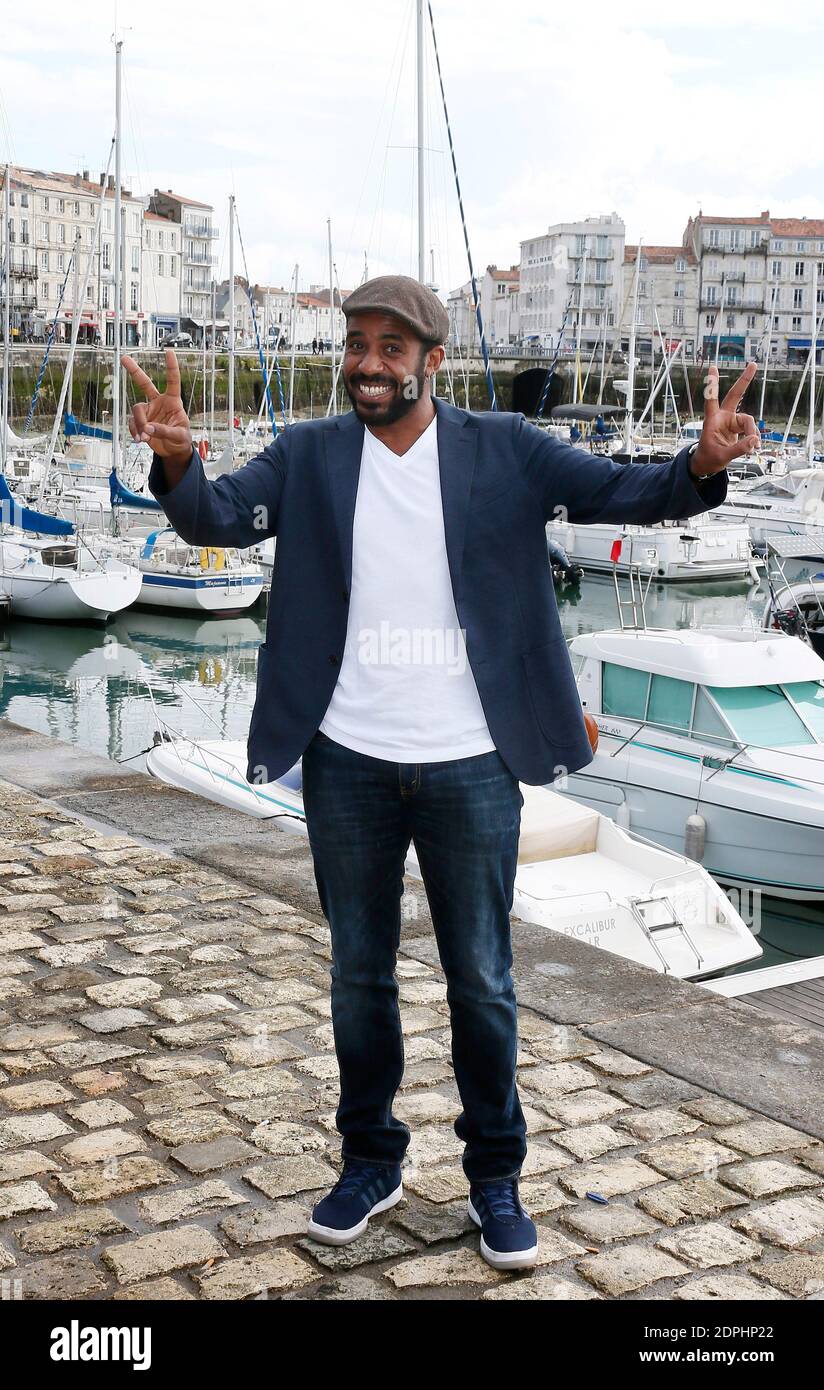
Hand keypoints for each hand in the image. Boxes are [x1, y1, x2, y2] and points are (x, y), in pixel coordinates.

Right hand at [122, 349, 192, 464]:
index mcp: (173, 401)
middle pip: (144, 383)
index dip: (171, 367)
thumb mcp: (179, 435)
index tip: (169, 352)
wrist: (173, 451)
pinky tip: (140, 439)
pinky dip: (135, 431)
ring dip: (139, 424)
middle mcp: (158, 402)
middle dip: (134, 371)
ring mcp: (148, 411)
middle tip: (123, 358)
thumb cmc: (181, 440)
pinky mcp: (141, 422)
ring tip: (145, 437)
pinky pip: (132, 423)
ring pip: (137, 410)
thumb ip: (164, 431)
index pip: (173, 381)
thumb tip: (148, 429)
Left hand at [692, 360, 759, 475]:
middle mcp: (722, 417)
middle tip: (753, 364)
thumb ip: (739, 449)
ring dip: (753, 433)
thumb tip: (755, 440)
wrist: (709, 464)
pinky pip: (751, 429)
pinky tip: (754, 447)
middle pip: (735, 395)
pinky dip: (754, 438)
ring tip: (754, 448)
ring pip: (748, 421)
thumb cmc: (709, 458)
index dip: (713, 385)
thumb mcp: (722, 456)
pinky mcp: (738, 428)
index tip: (713, 367)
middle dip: (744, 380)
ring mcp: (731, 421)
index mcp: (712, 421)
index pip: (711, 400)